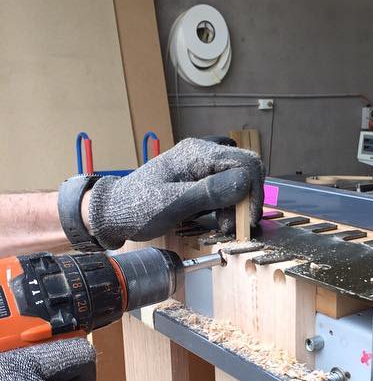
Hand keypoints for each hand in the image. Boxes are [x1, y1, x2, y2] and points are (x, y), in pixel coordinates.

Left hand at [85, 138, 264, 248]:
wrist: (111, 213)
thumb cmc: (136, 208)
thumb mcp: (172, 204)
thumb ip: (209, 192)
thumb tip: (246, 182)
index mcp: (198, 153)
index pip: (244, 163)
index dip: (253, 191)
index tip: (248, 220)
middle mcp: (204, 153)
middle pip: (244, 169)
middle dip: (246, 199)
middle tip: (236, 226)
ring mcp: (201, 165)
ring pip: (236, 180)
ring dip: (237, 205)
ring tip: (225, 228)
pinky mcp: (198, 177)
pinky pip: (224, 187)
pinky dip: (227, 205)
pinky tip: (219, 221)